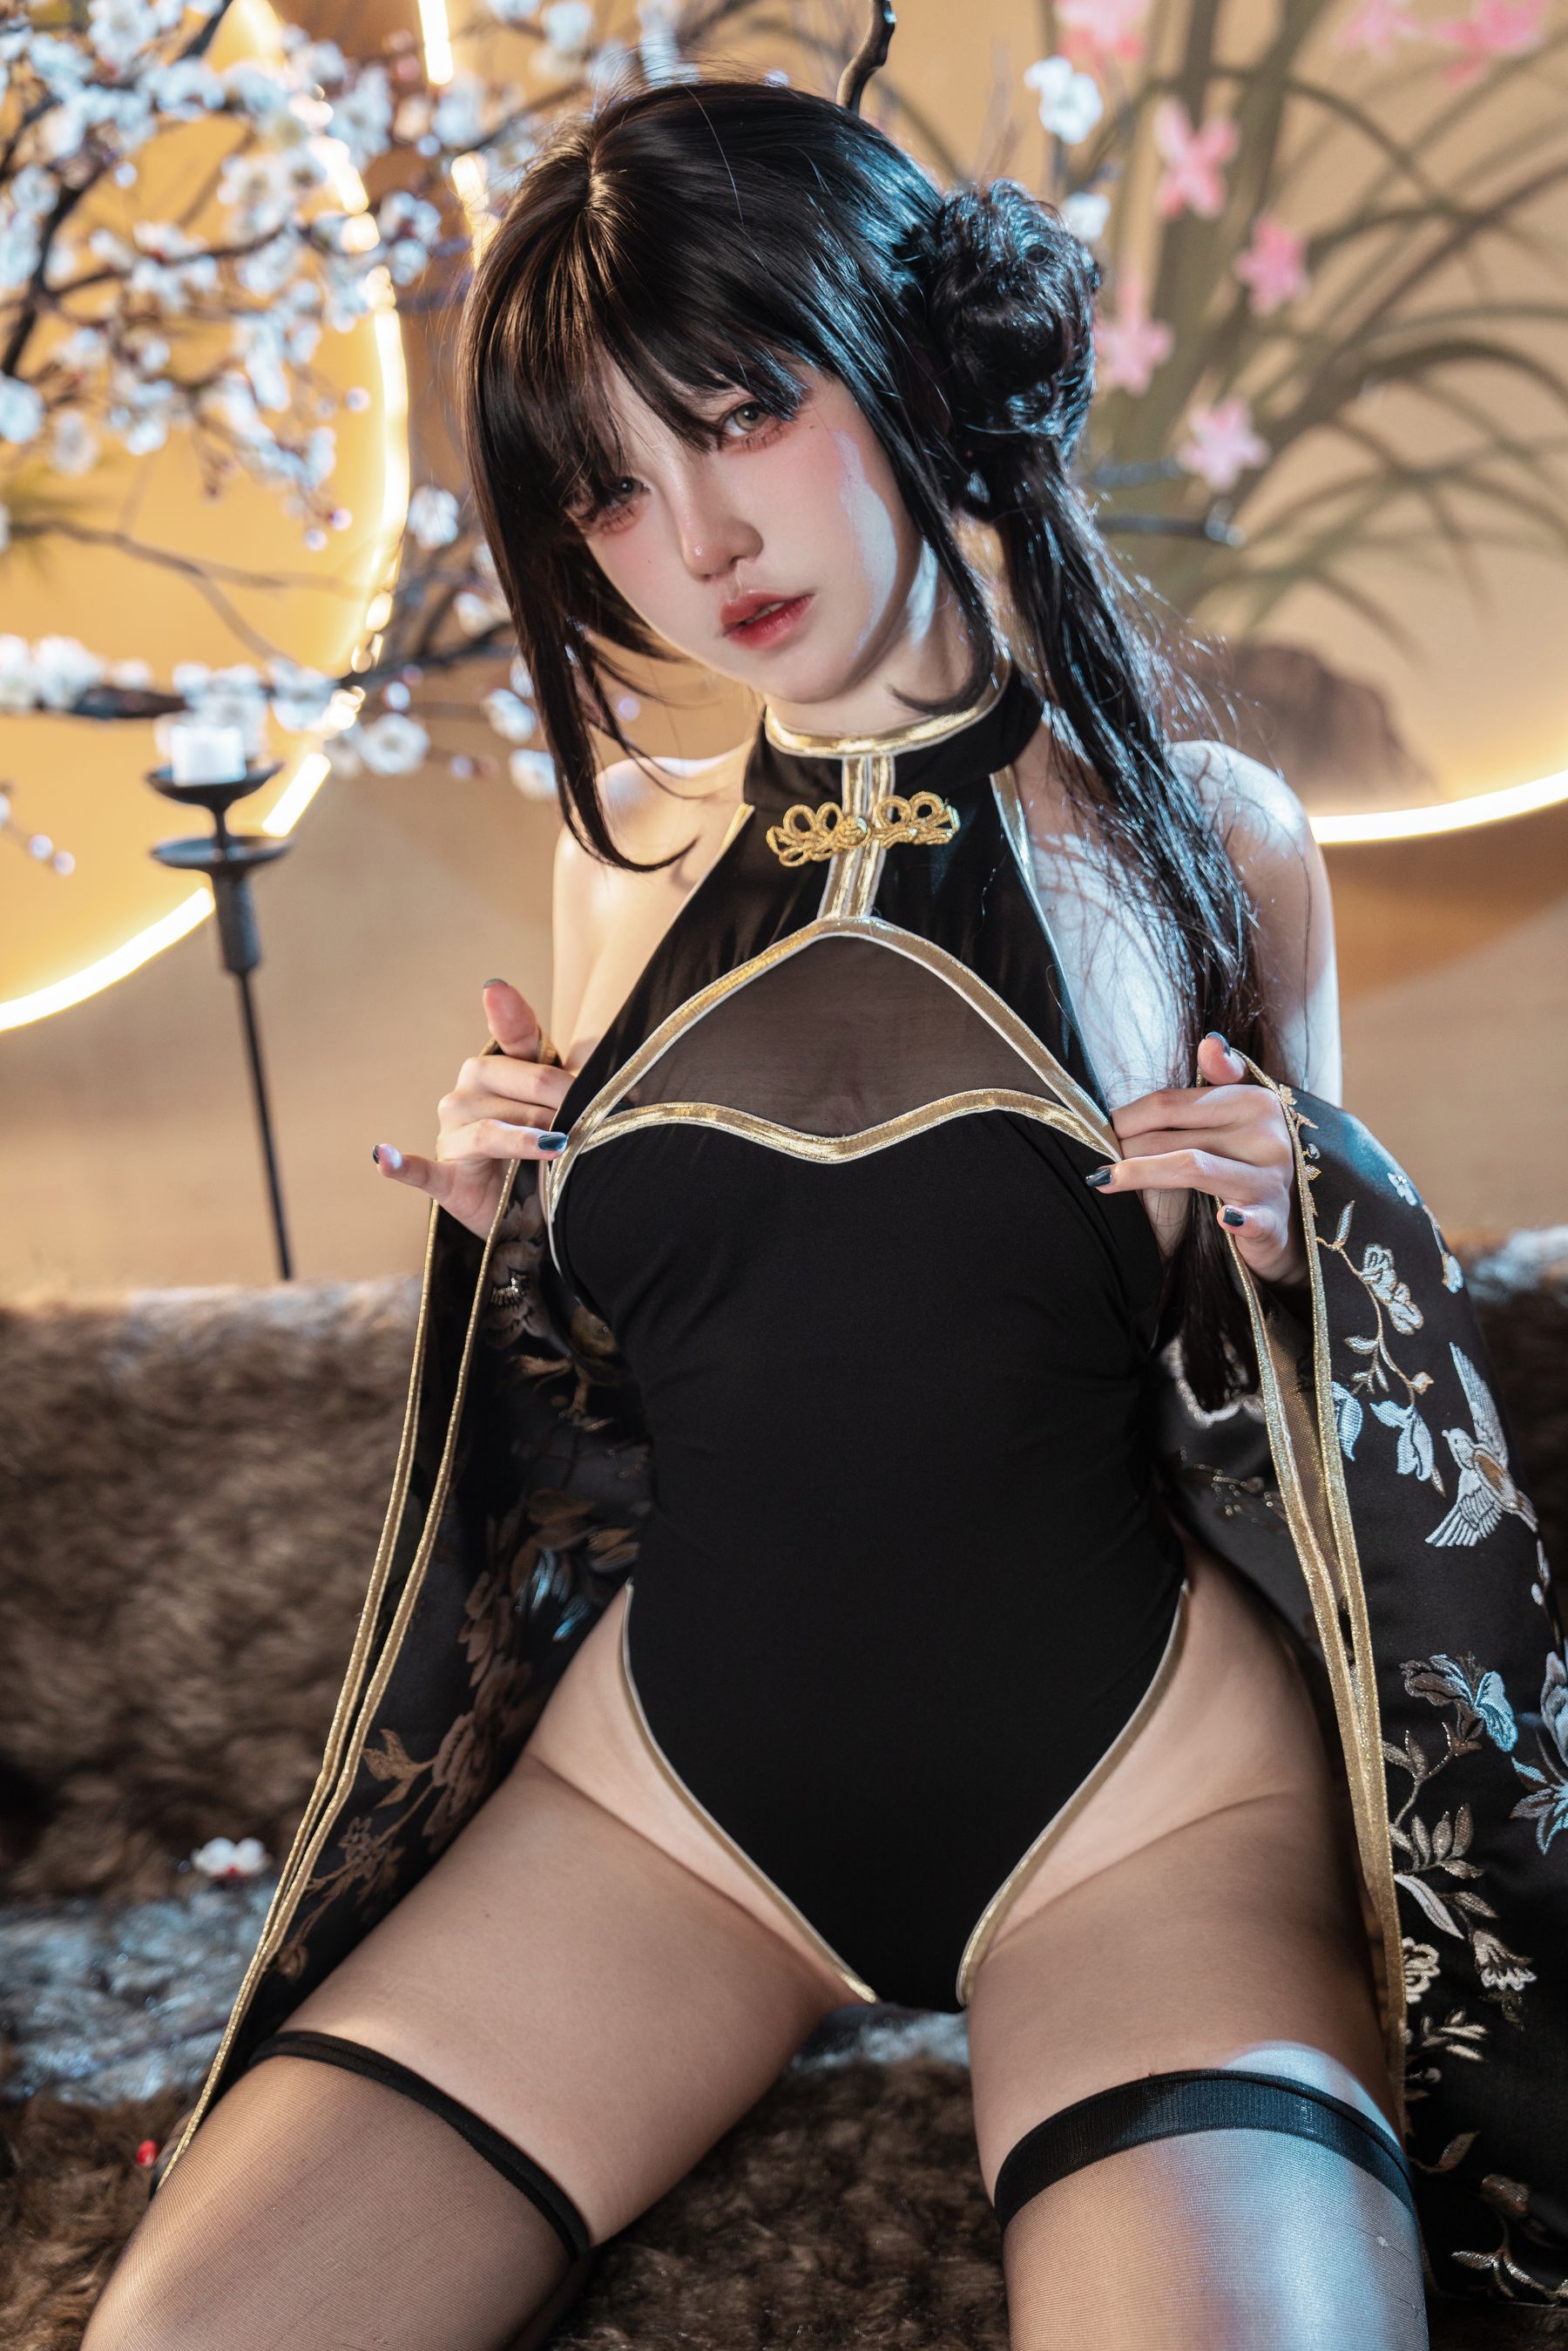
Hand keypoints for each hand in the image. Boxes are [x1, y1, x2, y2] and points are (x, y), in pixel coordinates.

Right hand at [371, 979, 573, 1241]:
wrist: (539, 1207)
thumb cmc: (550, 1144)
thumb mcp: (568, 1106)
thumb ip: (574, 1075)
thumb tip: (590, 1051)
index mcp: (498, 1069)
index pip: (511, 1035)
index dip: (507, 1016)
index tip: (495, 991)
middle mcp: (467, 1094)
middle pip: (504, 1083)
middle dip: (551, 1100)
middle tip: (587, 1119)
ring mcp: (452, 1135)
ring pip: (487, 1129)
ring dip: (523, 1139)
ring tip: (558, 1147)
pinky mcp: (445, 1178)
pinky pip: (421, 1170)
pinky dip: (401, 1164)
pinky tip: (385, 1155)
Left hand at [1091, 1032, 1306, 1289]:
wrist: (1282, 1222)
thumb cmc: (1244, 1162)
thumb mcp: (1235, 1115)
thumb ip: (1219, 1076)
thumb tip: (1209, 1042)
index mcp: (1254, 1100)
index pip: (1170, 1103)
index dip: (1127, 1117)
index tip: (1103, 1131)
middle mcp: (1268, 1135)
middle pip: (1172, 1135)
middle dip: (1125, 1148)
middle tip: (1097, 1161)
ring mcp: (1272, 1178)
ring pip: (1193, 1166)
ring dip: (1141, 1175)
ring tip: (1104, 1181)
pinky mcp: (1273, 1220)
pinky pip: (1252, 1218)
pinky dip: (1238, 1218)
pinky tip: (1223, 1219)